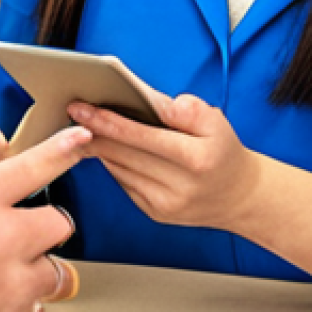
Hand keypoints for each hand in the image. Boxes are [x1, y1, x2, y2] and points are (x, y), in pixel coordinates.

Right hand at [0, 126, 90, 311]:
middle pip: (59, 221)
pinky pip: (35, 305)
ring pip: (55, 268)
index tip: (79, 138)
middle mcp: (3, 236)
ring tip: (4, 276)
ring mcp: (14, 279)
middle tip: (25, 237)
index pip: (31, 166)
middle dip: (47, 228)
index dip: (60, 149)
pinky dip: (20, 304)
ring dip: (36, 270)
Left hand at [67, 93, 261, 230]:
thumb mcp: (215, 121)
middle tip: (72, 111)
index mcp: (195, 158)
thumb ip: (183, 108)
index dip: (105, 120)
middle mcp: (178, 187)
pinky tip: (108, 147)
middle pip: (122, 154)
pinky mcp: (155, 213)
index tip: (80, 107)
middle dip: (93, 131)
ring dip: (99, 146)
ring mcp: (164, 204)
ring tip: (83, 125)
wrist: (239, 197)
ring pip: (117, 168)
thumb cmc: (223, 151)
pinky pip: (123, 181)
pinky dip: (114, 162)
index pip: (139, 136)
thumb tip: (148, 98)